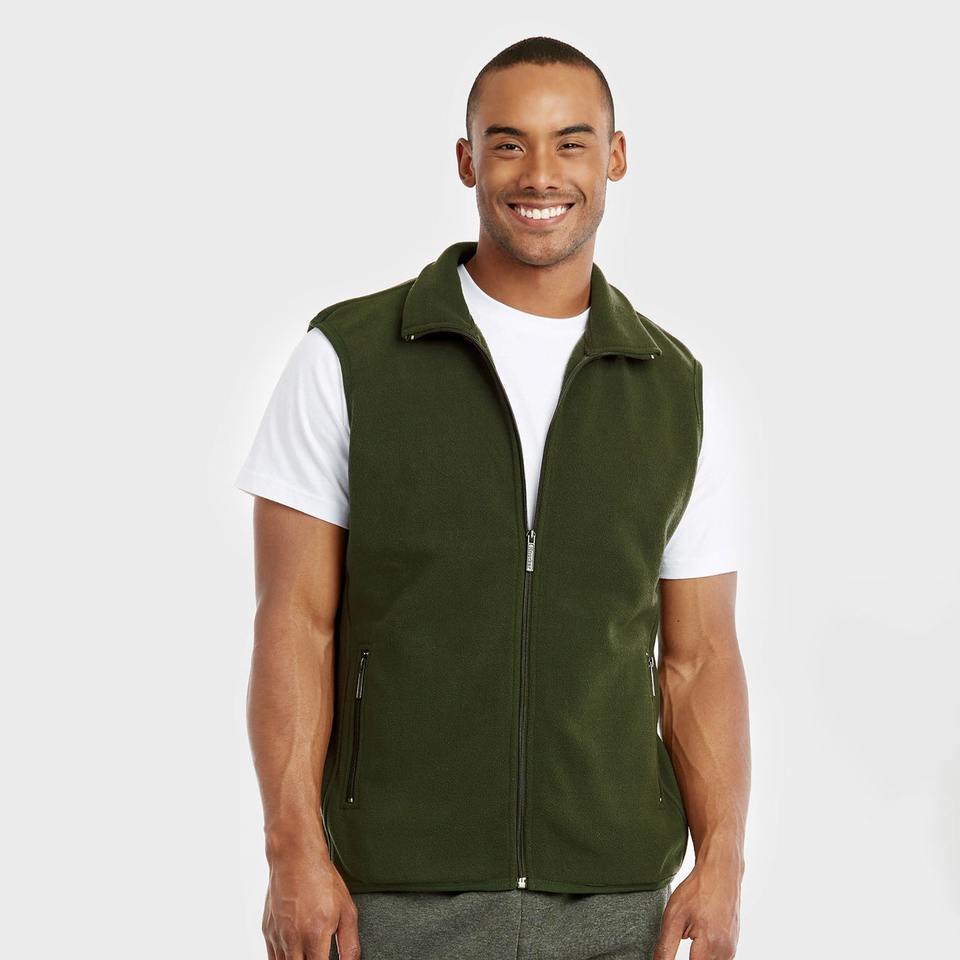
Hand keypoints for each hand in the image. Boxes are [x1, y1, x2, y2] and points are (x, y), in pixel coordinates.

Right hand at [261, 844, 359, 958]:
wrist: (295, 857)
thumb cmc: (323, 881)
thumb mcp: (347, 911)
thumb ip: (350, 945)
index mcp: (315, 935)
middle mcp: (293, 940)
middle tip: (318, 956)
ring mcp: (277, 937)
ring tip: (308, 954)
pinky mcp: (267, 932)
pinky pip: (272, 959)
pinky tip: (296, 955)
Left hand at [653, 860, 740, 959]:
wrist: (720, 872)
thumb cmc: (696, 891)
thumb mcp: (673, 917)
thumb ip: (666, 948)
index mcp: (710, 945)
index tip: (676, 945)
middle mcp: (725, 951)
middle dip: (691, 958)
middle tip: (683, 934)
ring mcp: (732, 948)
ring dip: (699, 958)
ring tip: (691, 934)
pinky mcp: (733, 943)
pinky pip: (720, 958)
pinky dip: (708, 955)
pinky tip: (700, 938)